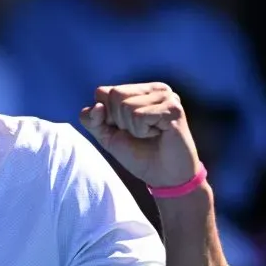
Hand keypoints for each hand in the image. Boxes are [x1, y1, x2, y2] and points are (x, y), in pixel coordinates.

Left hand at [79, 82, 203, 187]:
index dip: (105, 116)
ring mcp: (166, 96)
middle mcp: (154, 88)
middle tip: (139, 133)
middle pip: (114, 95)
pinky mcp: (173, 108)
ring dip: (133, 128)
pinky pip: (139, 116)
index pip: (102, 92)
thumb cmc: (139, 154)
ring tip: (150, 134)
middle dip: (119, 121)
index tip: (123, 130)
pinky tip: (157, 134)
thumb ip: (92, 120)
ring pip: (126, 105)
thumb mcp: (107, 136)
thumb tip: (96, 106)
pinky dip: (142, 131)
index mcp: (139, 90)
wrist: (165, 177)